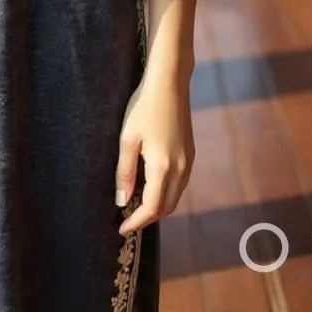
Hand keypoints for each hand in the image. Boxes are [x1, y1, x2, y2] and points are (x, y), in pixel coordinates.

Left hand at [115, 67, 194, 235]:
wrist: (170, 83)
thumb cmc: (144, 107)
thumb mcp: (127, 139)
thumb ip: (125, 172)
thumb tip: (121, 201)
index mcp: (163, 167)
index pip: (152, 207)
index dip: (137, 222)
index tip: (121, 228)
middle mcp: (181, 169)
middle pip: (166, 207)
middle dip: (147, 218)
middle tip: (127, 220)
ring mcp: (188, 161)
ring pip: (175, 197)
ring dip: (158, 206)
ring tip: (136, 206)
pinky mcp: (190, 153)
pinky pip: (180, 184)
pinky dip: (166, 193)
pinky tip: (151, 186)